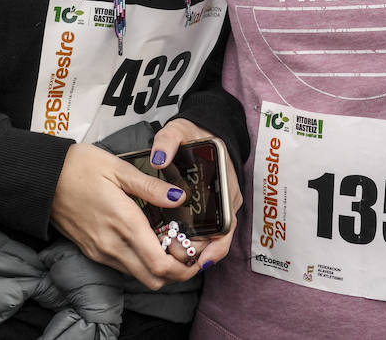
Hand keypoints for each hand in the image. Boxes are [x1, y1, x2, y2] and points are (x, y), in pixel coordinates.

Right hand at [50, 143, 202, 288]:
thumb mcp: (119, 168)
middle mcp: (112, 245)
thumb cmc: (79, 167)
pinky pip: (123, 267)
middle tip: (189, 253)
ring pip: (138, 275)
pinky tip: (147, 240)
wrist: (41, 178)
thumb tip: (180, 198)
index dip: (184, 267)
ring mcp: (100, 251)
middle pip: (153, 278)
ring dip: (158, 268)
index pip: (160, 264)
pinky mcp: (91, 251)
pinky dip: (140, 262)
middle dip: (176, 273)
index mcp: (123, 223)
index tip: (199, 256)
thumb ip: (151, 187)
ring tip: (171, 243)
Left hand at [151, 118, 242, 270]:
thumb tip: (158, 159)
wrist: (201, 130)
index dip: (214, 246)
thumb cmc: (194, 133)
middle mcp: (224, 202)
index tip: (196, 255)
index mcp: (225, 186)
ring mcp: (215, 207)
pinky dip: (187, 242)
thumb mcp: (179, 131)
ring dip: (189, 250)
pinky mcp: (203, 209)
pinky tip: (168, 247)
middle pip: (215, 239)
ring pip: (206, 240)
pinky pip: (199, 232)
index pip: (226, 226)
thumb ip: (168, 142)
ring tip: (166, 255)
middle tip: (171, 255)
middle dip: (195, 253)